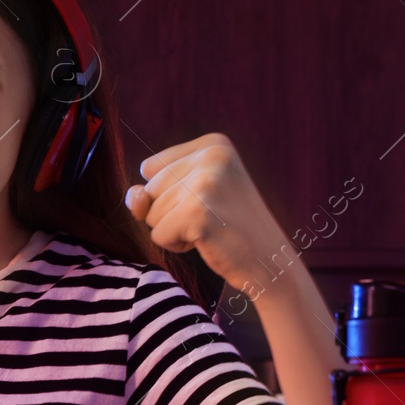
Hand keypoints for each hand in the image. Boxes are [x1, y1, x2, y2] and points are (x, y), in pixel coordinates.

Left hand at [124, 133, 291, 293]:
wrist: (270, 261)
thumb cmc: (228, 228)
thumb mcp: (191, 194)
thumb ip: (151, 190)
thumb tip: (135, 198)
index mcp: (213, 143)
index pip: (150, 168)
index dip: (170, 193)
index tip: (208, 199)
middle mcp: (211, 156)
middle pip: (149, 189)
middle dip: (171, 212)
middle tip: (212, 218)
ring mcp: (205, 183)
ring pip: (150, 213)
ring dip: (174, 229)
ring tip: (211, 228)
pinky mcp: (198, 213)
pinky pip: (158, 235)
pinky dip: (177, 245)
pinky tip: (208, 241)